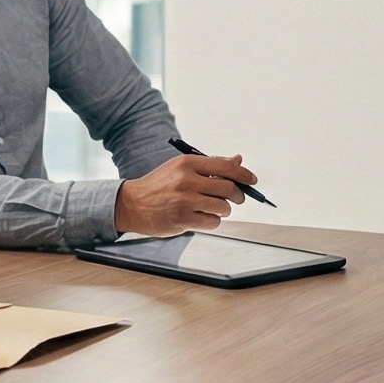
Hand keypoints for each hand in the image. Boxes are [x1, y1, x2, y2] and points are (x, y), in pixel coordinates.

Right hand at [115, 153, 255, 234]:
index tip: (251, 180)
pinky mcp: (183, 219)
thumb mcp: (181, 168)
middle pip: (228, 188)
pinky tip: (203, 217)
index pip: (225, 166)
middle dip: (237, 196)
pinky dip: (212, 221)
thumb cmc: (159, 185)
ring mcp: (185, 200)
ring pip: (223, 207)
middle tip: (236, 199)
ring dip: (224, 210)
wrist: (132, 204)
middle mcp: (187, 180)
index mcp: (187, 163)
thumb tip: (237, 160)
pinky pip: (212, 222)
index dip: (244, 174)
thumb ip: (210, 165)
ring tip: (214, 209)